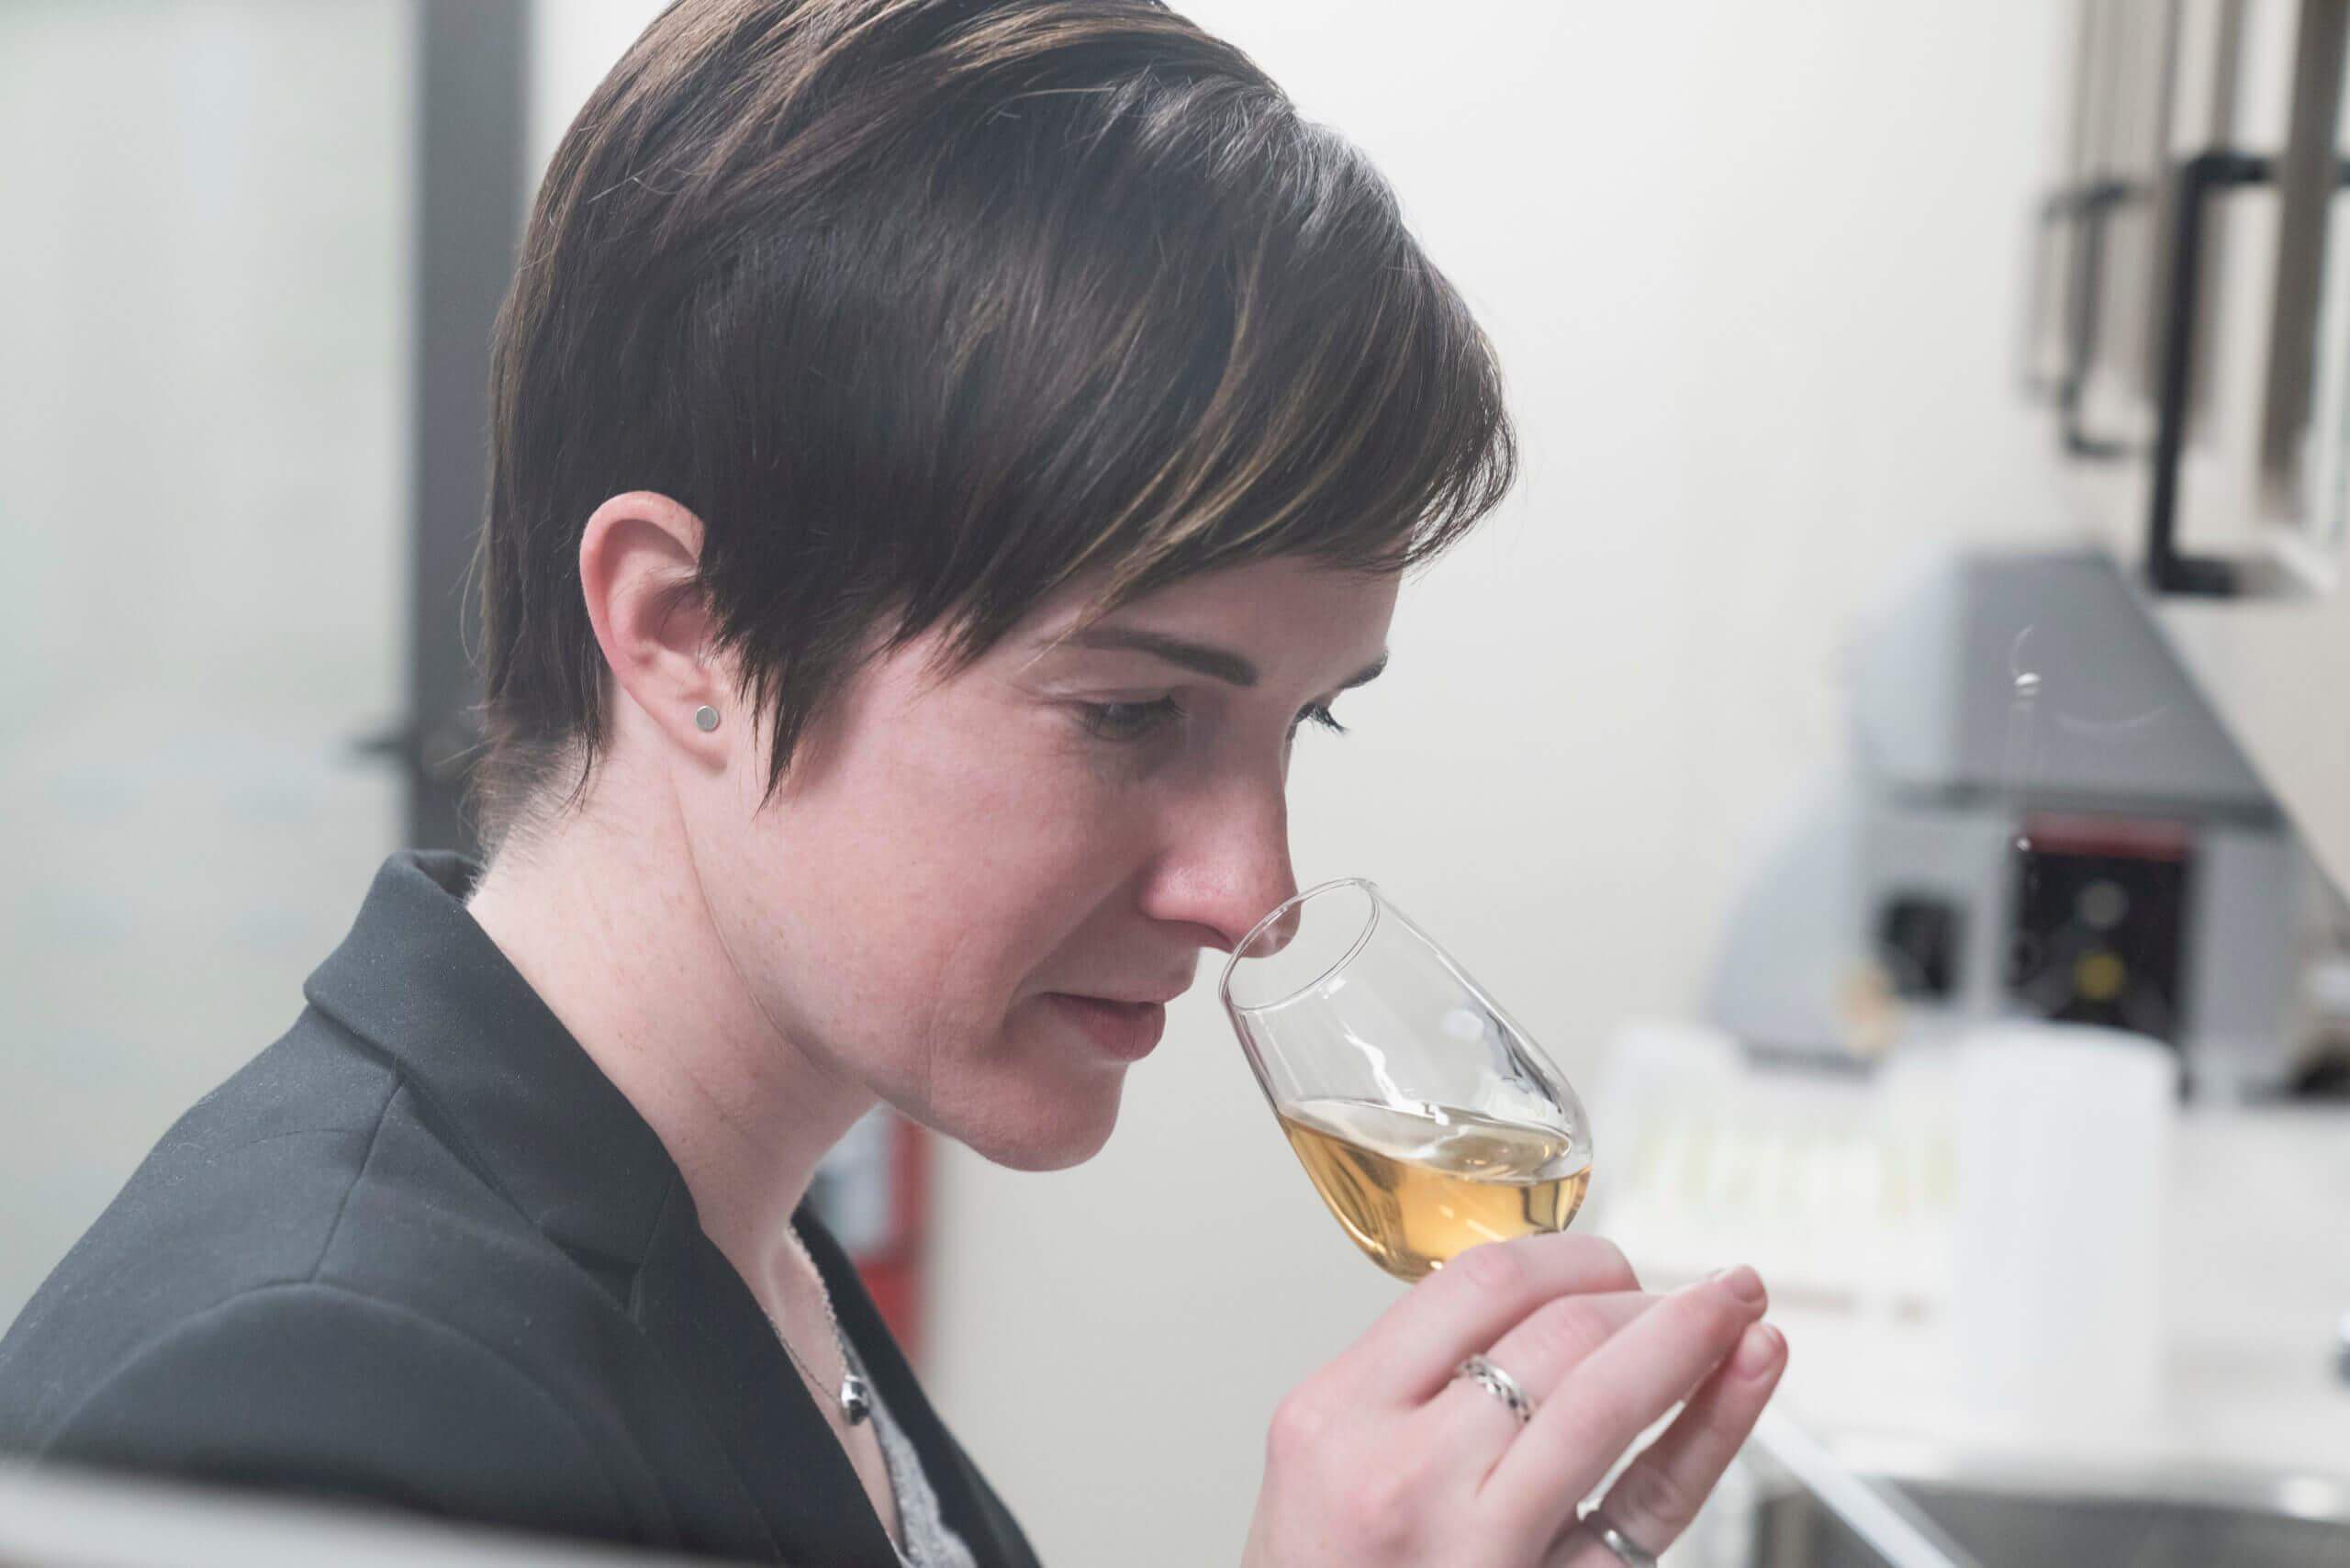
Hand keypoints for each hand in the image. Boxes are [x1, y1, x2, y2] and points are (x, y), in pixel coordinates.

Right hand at [1240, 1234, 1783, 1567]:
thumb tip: (1535, 1308)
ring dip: (1689, 1334)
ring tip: (1735, 1303)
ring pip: (1605, 1400)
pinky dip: (1712, 1426)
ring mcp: (1482, 1545)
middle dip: (1638, 1293)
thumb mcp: (1323, 1461)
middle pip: (1554, 1333)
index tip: (1606, 1261)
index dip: (1569, 1255)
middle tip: (1682, 1294)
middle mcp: (1404, 1473)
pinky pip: (1649, 1504)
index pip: (1478, 1285)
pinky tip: (1747, 1375)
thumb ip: (1411, 1383)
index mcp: (1337, 1414)